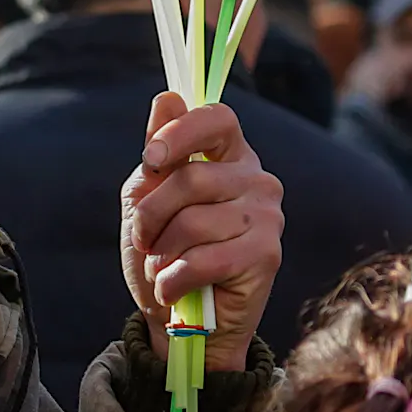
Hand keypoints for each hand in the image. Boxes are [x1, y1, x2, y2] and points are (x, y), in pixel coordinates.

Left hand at [122, 93, 283, 373]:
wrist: (178, 314)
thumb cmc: (162, 249)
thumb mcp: (147, 196)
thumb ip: (159, 152)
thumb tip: (167, 97)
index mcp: (228, 154)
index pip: (217, 118)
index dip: (180, 133)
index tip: (150, 160)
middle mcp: (256, 178)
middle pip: (190, 177)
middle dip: (150, 214)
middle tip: (144, 238)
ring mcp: (267, 216)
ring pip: (192, 221)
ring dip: (160, 251)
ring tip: (161, 265)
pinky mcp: (266, 255)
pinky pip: (203, 259)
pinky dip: (172, 278)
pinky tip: (171, 287)